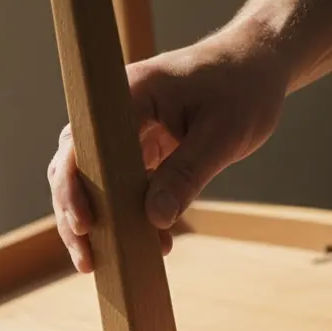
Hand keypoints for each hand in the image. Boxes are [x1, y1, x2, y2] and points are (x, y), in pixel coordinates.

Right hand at [47, 21, 287, 272]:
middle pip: (74, 167)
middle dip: (74, 215)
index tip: (85, 225)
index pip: (81, 143)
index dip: (75, 187)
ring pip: (92, 181)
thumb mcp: (224, 133)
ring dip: (96, 222)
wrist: (258, 66)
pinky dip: (128, 217)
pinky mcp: (138, 150)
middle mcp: (115, 113)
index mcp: (128, 94)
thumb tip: (154, 219)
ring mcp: (124, 132)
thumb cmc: (243, 88)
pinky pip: (121, 187)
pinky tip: (150, 245)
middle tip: (88, 261)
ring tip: (100, 264)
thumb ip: (188, 174)